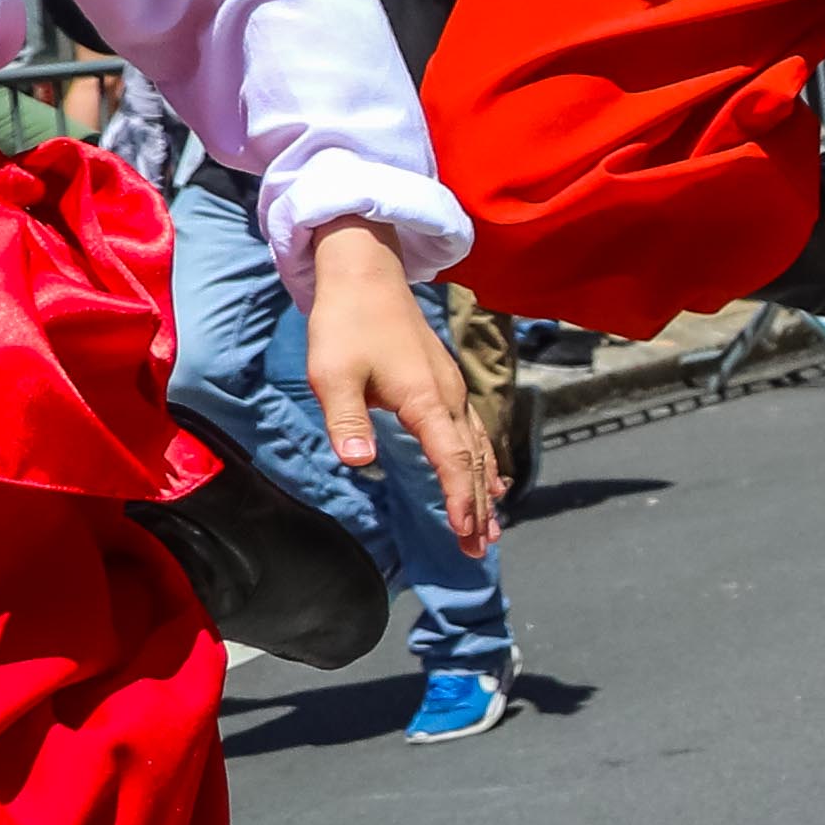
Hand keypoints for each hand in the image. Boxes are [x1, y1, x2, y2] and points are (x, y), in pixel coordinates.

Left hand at [302, 226, 501, 551]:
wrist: (366, 276)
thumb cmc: (345, 326)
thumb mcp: (333, 376)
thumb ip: (347, 421)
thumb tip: (358, 464)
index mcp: (426, 400)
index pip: (452, 459)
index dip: (461, 498)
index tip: (466, 534)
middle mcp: (449, 397)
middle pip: (474, 459)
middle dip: (478, 506)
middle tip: (480, 548)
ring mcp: (451, 389)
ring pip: (479, 446)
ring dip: (484, 486)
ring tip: (491, 524)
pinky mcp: (445, 384)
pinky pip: (473, 431)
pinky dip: (482, 460)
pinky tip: (486, 474)